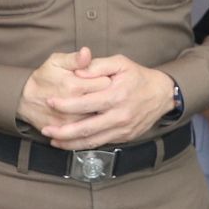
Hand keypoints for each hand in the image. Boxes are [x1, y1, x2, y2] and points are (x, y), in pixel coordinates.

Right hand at [18, 49, 111, 133]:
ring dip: (101, 111)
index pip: (106, 82)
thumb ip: (74, 59)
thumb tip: (86, 52)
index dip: (106, 78)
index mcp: (74, 86)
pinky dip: (93, 123)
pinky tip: (89, 115)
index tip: (103, 76)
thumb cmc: (44, 78)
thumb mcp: (56, 62)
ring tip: (95, 102)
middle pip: (105, 101)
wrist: (25, 100)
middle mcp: (75, 107)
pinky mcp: (69, 133)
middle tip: (99, 90)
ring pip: (100, 117)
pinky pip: (89, 130)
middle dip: (106, 95)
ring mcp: (72, 122)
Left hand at [37, 54, 176, 149]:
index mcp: (116, 95)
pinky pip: (101, 143)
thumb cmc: (138, 76)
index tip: (50, 102)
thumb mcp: (120, 63)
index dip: (65, 104)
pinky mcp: (125, 137)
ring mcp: (123, 129)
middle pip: (86, 128)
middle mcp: (119, 115)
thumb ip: (97, 66)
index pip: (85, 103)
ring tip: (54, 141)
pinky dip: (84, 145)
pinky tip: (72, 143)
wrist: (162, 94)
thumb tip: (77, 72)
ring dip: (71, 144)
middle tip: (46, 130)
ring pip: (92, 141)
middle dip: (63, 132)